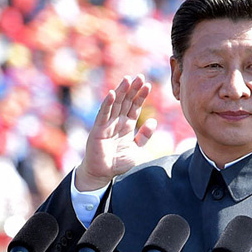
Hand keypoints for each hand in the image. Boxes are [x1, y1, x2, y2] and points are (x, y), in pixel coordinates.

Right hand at [75, 75, 156, 190]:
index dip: (140, 96)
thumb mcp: (137, 149)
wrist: (103, 174)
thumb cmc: (118, 162)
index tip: (147, 85)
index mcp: (126, 125)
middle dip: (132, 89)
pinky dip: (107, 104)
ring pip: (115, 104)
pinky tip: (112, 94)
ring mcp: (107, 124)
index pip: (134, 107)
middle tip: (140, 76)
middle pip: (125, 101)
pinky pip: (103, 114)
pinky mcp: (98, 130)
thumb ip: (144, 136)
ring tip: (128, 79)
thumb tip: (153, 121)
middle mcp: (116, 122)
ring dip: (121, 91)